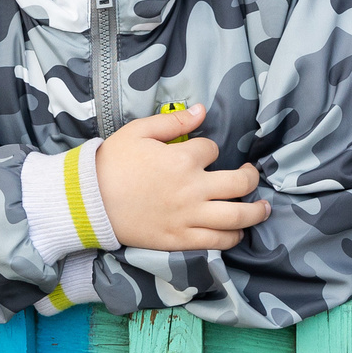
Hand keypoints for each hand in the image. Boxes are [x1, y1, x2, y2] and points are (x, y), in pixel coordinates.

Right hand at [94, 104, 270, 251]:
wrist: (88, 202)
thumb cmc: (112, 163)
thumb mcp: (139, 131)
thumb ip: (174, 121)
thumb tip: (202, 110)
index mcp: (182, 159)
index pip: (213, 150)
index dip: (211, 149)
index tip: (203, 153)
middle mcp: (192, 190)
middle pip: (239, 184)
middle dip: (251, 178)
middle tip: (253, 175)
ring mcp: (188, 218)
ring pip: (236, 217)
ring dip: (255, 212)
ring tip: (263, 208)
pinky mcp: (179, 240)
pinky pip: (216, 242)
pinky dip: (232, 238)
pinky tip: (238, 232)